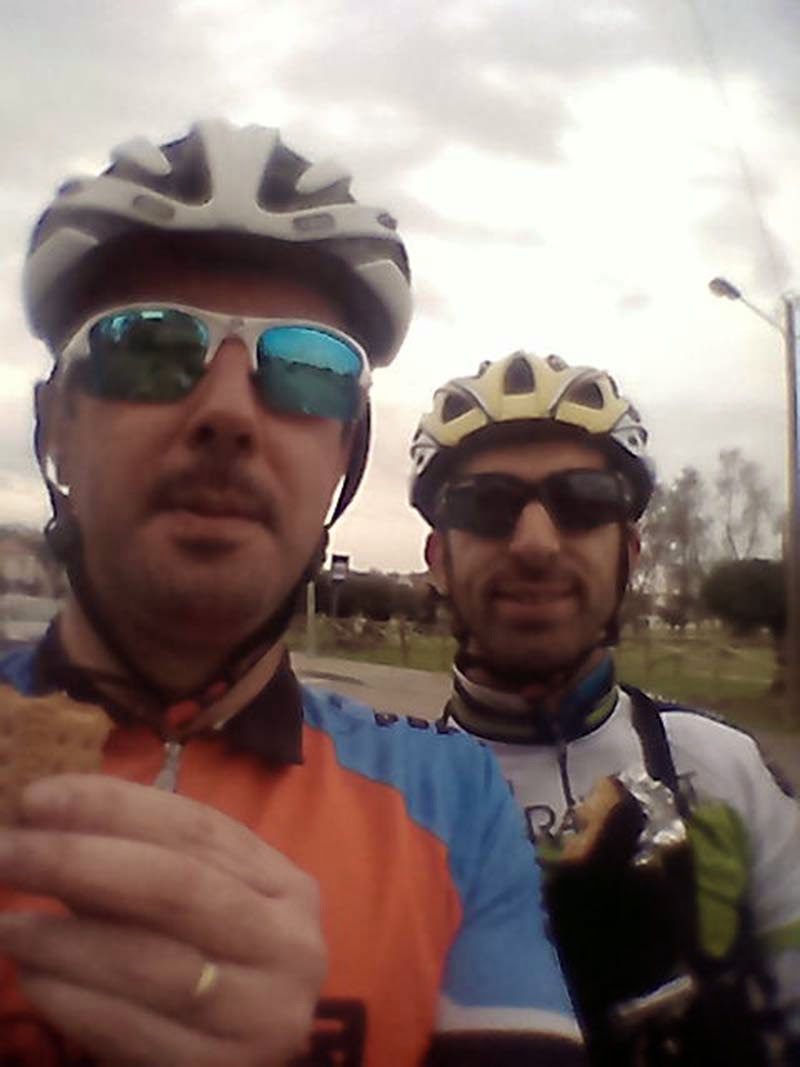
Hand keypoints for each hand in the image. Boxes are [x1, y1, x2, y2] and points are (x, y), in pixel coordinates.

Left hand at [0, 774, 325, 1065]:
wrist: (251, 1059)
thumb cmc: (220, 966)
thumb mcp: (207, 904)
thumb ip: (148, 861)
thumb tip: (48, 815)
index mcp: (288, 887)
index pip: (197, 829)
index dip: (114, 807)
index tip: (38, 798)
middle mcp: (288, 944)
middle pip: (175, 886)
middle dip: (79, 861)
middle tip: (7, 850)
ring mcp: (260, 1013)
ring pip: (148, 960)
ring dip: (62, 937)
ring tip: (8, 921)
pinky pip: (130, 1028)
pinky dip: (72, 997)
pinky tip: (33, 975)